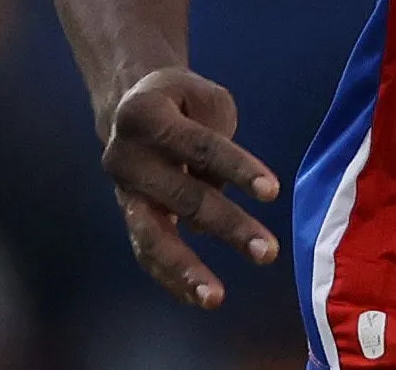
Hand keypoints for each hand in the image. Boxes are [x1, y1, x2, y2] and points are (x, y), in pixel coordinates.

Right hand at [101, 67, 281, 307]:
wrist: (128, 105)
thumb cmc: (180, 101)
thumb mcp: (204, 98)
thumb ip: (216, 136)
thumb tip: (218, 191)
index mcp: (144, 115)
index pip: (200, 146)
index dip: (237, 169)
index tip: (273, 193)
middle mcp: (124, 155)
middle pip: (181, 196)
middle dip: (226, 225)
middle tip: (268, 252)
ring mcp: (122, 189)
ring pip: (151, 235)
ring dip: (185, 269)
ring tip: (215, 297)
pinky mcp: (128, 213)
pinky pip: (146, 250)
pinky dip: (170, 277)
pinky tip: (198, 297)